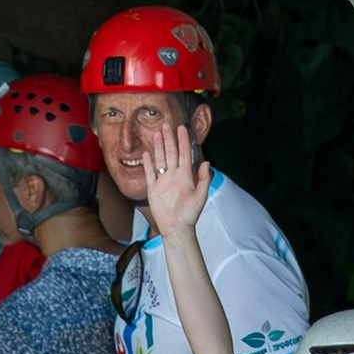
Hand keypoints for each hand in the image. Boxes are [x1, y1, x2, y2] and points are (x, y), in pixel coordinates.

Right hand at [142, 115, 210, 236]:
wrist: (176, 228)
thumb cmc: (190, 214)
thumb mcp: (201, 196)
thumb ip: (204, 179)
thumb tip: (207, 162)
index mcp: (186, 176)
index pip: (184, 154)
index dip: (183, 141)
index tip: (181, 128)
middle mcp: (174, 176)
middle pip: (170, 153)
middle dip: (168, 139)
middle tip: (165, 124)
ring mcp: (163, 181)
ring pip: (160, 160)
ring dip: (158, 147)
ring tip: (156, 133)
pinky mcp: (153, 189)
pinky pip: (149, 173)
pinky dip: (148, 163)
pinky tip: (146, 153)